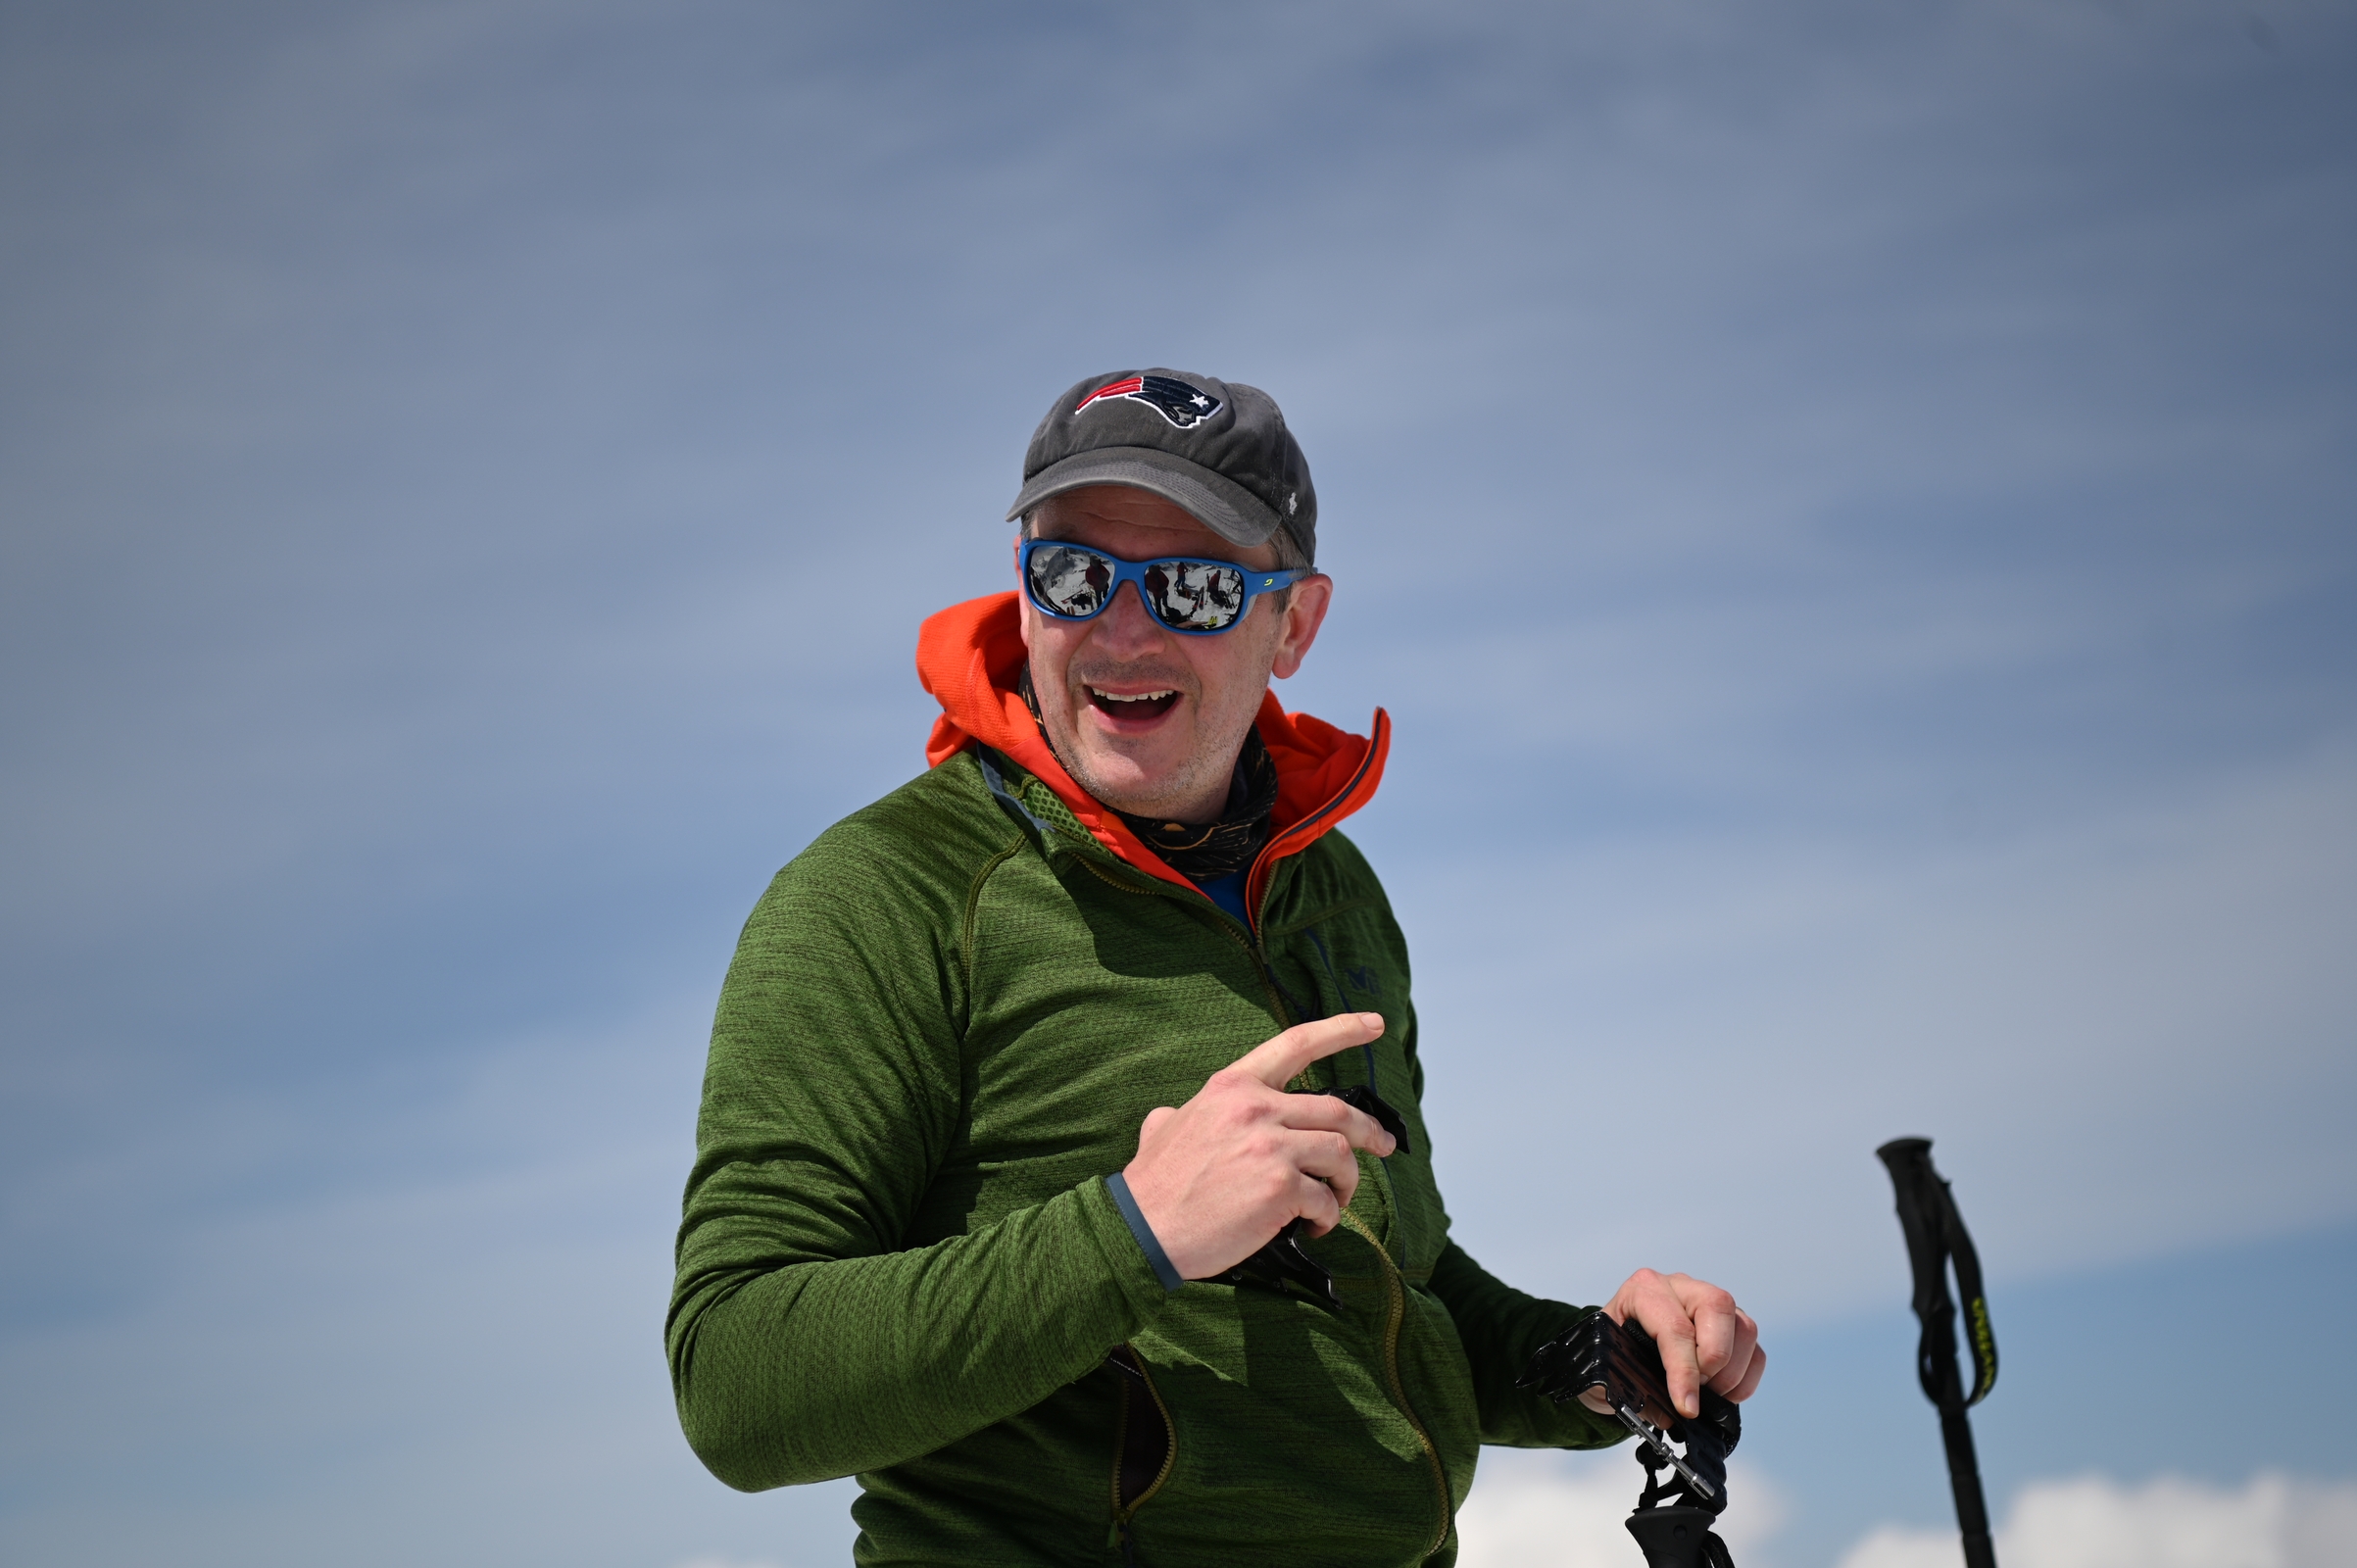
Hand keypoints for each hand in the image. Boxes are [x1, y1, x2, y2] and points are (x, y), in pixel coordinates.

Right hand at [1122, 1013, 1396, 1279]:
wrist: (1142, 1229)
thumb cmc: (1153, 1185)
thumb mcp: (1163, 1128)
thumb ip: (1178, 1114)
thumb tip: (1170, 1115)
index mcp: (1232, 1087)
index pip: (1297, 1044)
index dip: (1343, 1030)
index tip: (1376, 1025)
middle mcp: (1256, 1107)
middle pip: (1338, 1111)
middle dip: (1370, 1132)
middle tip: (1385, 1147)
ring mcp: (1270, 1146)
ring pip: (1340, 1154)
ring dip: (1346, 1183)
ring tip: (1334, 1203)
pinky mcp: (1280, 1187)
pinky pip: (1325, 1199)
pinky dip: (1327, 1216)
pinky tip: (1312, 1227)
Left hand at [1577, 1269, 1765, 1422]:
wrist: (1613, 1350)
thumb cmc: (1609, 1352)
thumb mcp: (1606, 1367)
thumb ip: (1635, 1388)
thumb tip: (1669, 1413)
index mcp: (1643, 1290)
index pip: (1674, 1326)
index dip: (1684, 1371)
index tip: (1686, 1407)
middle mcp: (1681, 1288)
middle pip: (1718, 1306)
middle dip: (1714, 1359)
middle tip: (1698, 1389)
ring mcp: (1709, 1305)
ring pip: (1743, 1327)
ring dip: (1732, 1372)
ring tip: (1707, 1394)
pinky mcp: (1730, 1327)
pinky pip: (1755, 1350)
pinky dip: (1745, 1379)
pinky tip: (1723, 1395)